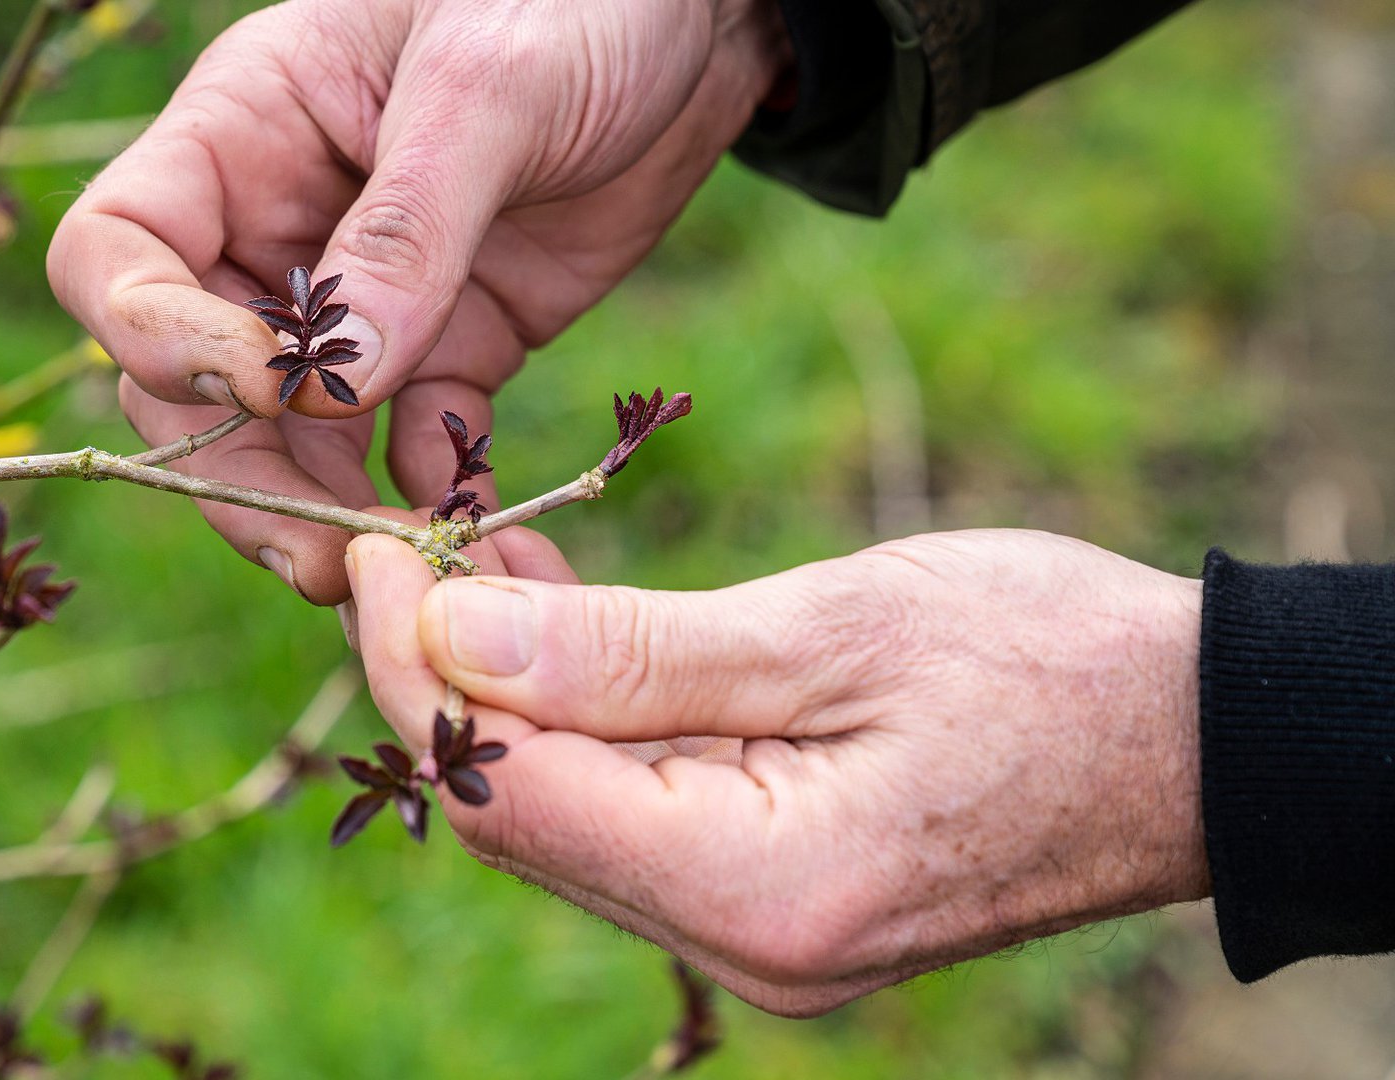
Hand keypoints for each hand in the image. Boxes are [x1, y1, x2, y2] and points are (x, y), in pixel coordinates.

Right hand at [48, 0, 791, 602]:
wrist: (703, 21)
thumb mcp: (490, 86)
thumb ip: (408, 231)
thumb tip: (330, 387)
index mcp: (245, 133)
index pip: (119, 256)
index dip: (158, 341)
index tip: (269, 390)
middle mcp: (278, 226)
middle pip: (190, 379)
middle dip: (239, 472)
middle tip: (318, 557)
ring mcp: (363, 297)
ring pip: (291, 437)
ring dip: (324, 513)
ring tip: (398, 573)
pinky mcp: (451, 343)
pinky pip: (407, 443)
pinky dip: (427, 497)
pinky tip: (472, 530)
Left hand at [345, 528, 1209, 1015]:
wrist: (1197, 736)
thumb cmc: (1049, 662)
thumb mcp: (837, 630)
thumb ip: (633, 652)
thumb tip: (453, 635)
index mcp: (757, 888)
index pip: (508, 791)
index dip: (413, 671)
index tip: (379, 549)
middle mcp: (740, 943)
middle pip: (517, 816)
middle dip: (439, 679)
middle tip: (409, 543)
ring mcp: (755, 933)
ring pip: (564, 813)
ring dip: (500, 691)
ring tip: (469, 555)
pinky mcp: (770, 894)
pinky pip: (628, 810)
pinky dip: (576, 716)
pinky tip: (551, 612)